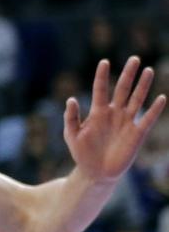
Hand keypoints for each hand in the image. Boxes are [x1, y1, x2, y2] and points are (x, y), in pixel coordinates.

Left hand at [64, 56, 165, 183]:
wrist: (96, 172)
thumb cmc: (82, 152)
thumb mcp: (71, 135)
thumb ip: (71, 117)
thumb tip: (71, 99)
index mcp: (97, 112)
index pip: (100, 89)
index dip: (102, 76)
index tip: (104, 61)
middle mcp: (114, 113)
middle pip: (122, 89)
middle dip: (128, 74)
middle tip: (134, 58)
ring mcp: (126, 122)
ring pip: (136, 99)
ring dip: (143, 86)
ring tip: (148, 70)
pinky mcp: (137, 134)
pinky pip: (147, 119)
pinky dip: (154, 109)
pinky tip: (161, 98)